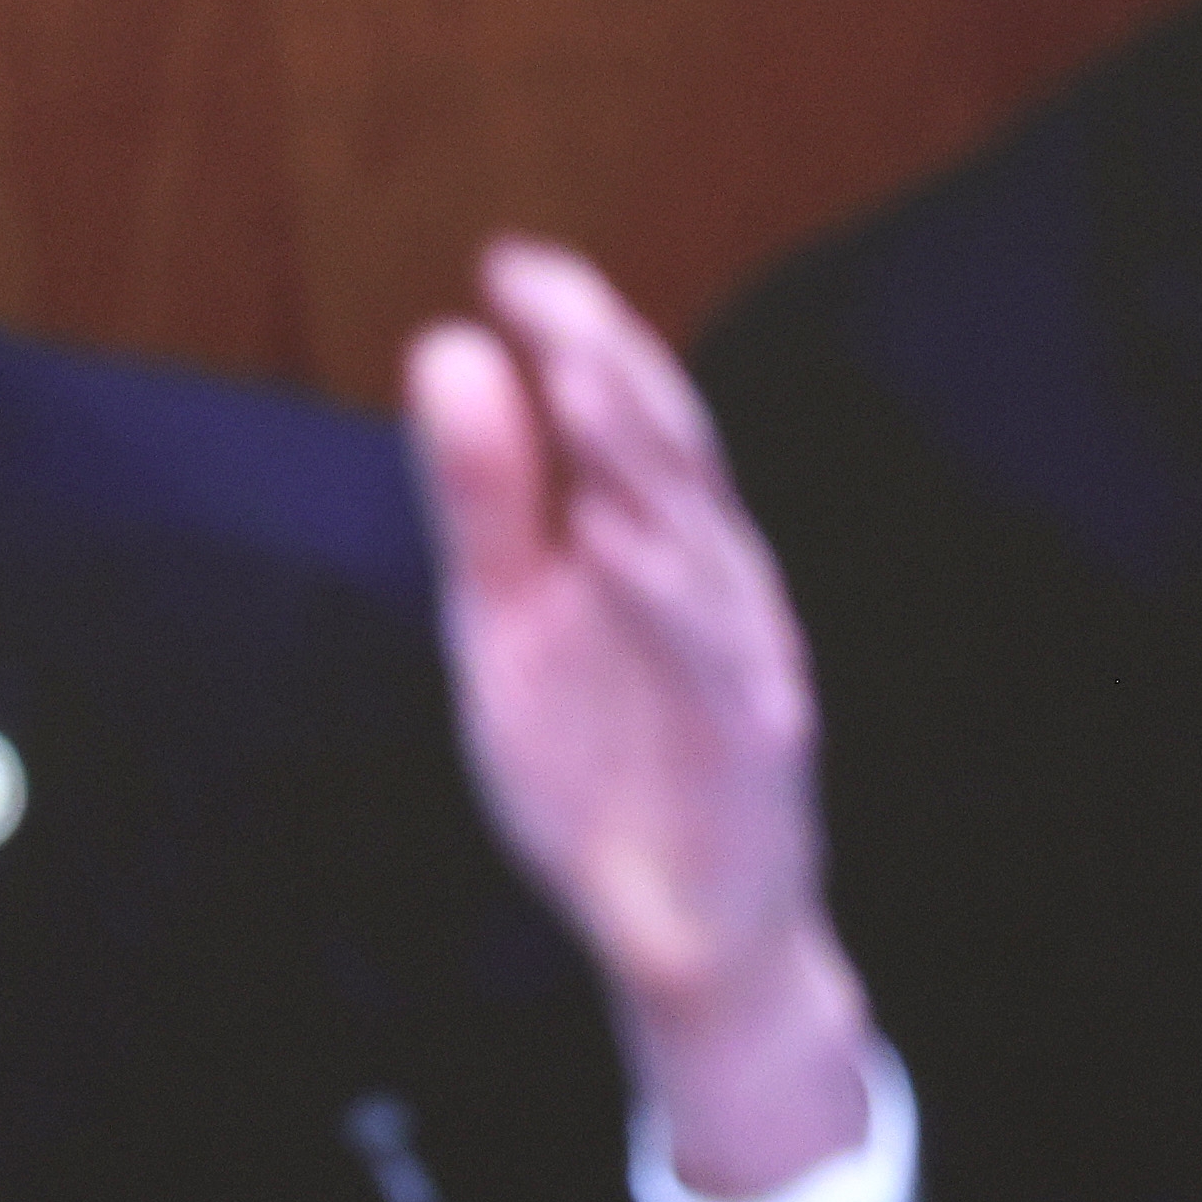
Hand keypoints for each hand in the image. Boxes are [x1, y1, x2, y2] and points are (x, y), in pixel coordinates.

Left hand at [409, 239, 876, 1200]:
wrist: (682, 937)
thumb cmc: (602, 768)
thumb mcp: (507, 622)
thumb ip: (485, 500)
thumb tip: (447, 348)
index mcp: (654, 537)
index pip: (622, 412)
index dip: (576, 330)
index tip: (507, 264)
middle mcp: (711, 576)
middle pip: (670, 448)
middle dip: (606, 360)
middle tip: (542, 291)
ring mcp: (742, 652)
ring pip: (695, 531)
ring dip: (635, 449)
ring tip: (574, 372)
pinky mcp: (755, 738)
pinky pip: (708, 654)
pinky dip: (661, 590)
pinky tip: (608, 535)